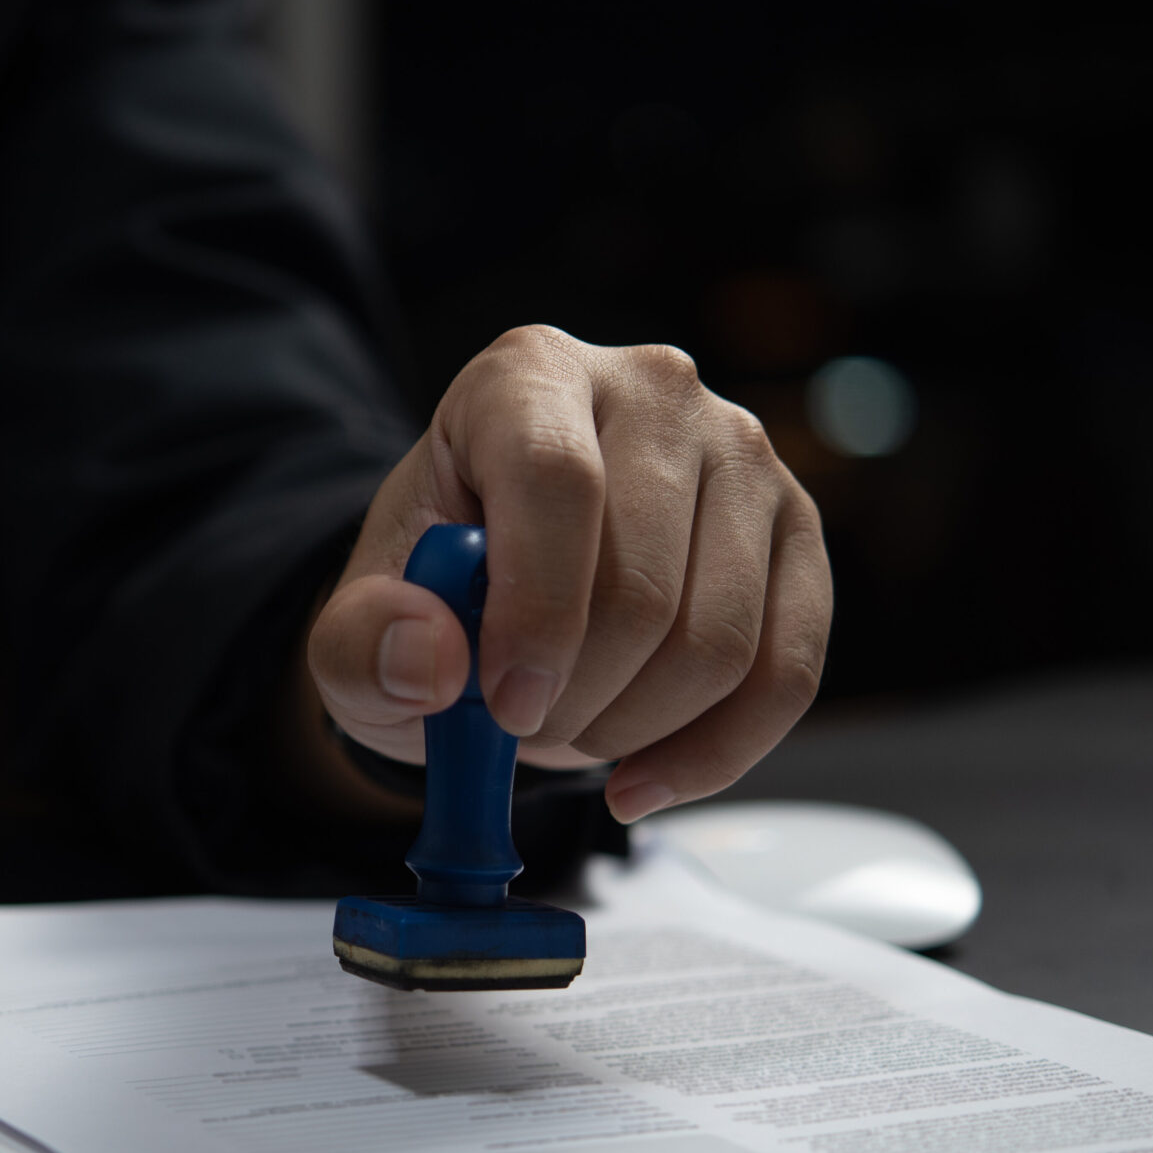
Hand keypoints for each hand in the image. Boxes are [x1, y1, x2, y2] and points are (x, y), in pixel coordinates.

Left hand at [307, 325, 831, 821]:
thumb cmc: (436, 592)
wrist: (500, 593)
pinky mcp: (797, 532)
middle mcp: (652, 390)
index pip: (557, 481)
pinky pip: (786, 674)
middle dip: (576, 698)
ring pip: (719, 641)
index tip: (503, 705)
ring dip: (634, 728)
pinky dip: (712, 753)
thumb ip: (359, 644)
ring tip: (571, 729)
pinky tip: (641, 778)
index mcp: (529, 374)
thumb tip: (429, 658)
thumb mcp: (355, 626)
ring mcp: (741, 456)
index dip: (534, 612)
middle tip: (521, 727)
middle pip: (642, 583)